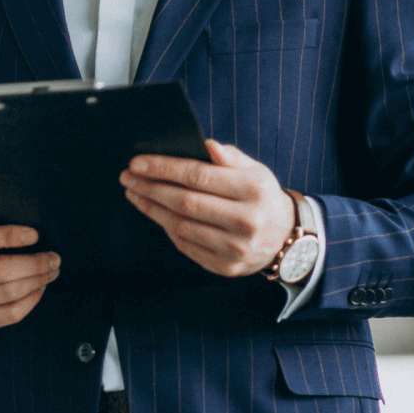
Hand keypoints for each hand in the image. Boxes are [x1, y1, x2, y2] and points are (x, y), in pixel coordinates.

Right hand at [0, 222, 60, 330]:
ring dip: (38, 280)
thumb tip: (31, 232)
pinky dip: (33, 299)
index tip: (35, 234)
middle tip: (54, 257)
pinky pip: (12, 313)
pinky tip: (39, 287)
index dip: (8, 236)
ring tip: (51, 270)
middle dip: (35, 263)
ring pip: (10, 292)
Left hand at [121, 139, 293, 277]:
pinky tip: (154, 213)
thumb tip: (205, 146)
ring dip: (152, 208)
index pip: (198, 175)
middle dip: (150, 187)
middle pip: (185, 202)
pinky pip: (186, 246)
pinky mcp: (226, 266)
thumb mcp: (255, 170)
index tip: (137, 163)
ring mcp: (236, 247)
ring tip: (135, 193)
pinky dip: (166, 227)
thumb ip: (230, 157)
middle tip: (127, 177)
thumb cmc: (262, 197)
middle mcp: (246, 220)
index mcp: (254, 189)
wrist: (286, 238)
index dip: (163, 168)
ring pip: (182, 226)